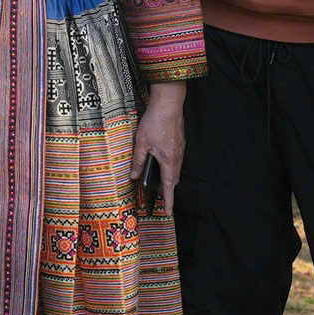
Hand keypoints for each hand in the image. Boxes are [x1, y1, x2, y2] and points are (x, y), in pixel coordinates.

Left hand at [130, 82, 183, 213]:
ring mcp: (180, 148)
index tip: (168, 212)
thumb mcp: (141, 143)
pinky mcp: (179, 141)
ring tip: (158, 180)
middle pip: (174, 179)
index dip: (168, 201)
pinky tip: (161, 160)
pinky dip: (170, 166)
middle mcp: (177, 156)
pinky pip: (176, 159)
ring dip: (168, 177)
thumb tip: (133, 176)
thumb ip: (138, 161)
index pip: (169, 187)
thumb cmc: (155, 121)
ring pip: (175, 169)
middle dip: (167, 189)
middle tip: (159, 197)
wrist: (169, 102)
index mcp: (169, 160)